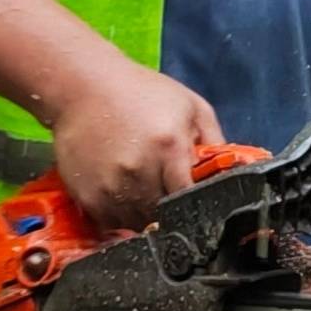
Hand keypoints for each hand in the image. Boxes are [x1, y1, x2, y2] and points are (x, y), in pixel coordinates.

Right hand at [45, 52, 226, 229]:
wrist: (81, 86)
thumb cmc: (139, 92)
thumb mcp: (189, 104)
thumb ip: (214, 139)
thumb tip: (229, 171)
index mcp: (169, 148)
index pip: (191, 198)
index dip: (196, 203)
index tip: (195, 199)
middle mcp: (139, 171)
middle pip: (165, 215)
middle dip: (172, 210)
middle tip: (167, 191)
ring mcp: (110, 187)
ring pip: (138, 224)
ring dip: (145, 214)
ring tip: (142, 187)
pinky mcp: (88, 196)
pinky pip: (111, 223)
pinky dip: (119, 214)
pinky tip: (120, 189)